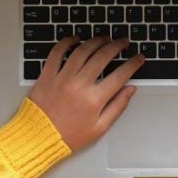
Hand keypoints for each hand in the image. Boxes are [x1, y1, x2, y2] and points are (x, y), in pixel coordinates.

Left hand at [29, 36, 143, 149]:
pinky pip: (57, 53)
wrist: (39, 138)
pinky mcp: (47, 75)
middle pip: (102, 57)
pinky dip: (66, 42)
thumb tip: (130, 90)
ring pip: (82, 51)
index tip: (138, 58)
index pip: (120, 75)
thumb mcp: (99, 128)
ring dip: (95, 41)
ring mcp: (62, 78)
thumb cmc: (68, 136)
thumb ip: (117, 107)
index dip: (133, 63)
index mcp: (94, 99)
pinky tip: (75, 39)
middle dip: (116, 46)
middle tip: (123, 42)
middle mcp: (79, 85)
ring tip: (104, 38)